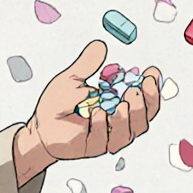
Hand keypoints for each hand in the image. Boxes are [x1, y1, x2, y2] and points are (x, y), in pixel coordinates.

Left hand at [26, 40, 161, 160]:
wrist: (40, 125)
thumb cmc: (58, 104)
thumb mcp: (71, 79)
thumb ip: (87, 65)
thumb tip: (100, 45)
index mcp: (119, 104)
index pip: (145, 99)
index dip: (152, 87)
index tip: (151, 73)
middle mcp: (118, 122)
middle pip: (144, 118)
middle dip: (146, 103)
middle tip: (136, 88)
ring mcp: (108, 136)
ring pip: (129, 133)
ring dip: (128, 117)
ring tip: (122, 103)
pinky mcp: (94, 147)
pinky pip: (105, 139)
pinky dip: (102, 125)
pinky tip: (96, 112)